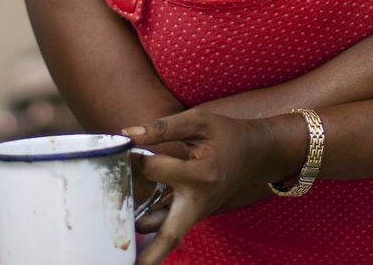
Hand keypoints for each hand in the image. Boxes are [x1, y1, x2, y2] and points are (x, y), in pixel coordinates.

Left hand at [125, 110, 286, 263]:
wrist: (255, 155)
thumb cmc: (226, 135)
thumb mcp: (199, 122)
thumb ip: (164, 127)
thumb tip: (128, 133)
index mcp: (200, 175)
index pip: (155, 170)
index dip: (135, 158)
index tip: (124, 146)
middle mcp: (198, 201)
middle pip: (169, 236)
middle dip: (148, 256)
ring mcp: (196, 213)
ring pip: (166, 236)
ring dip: (143, 246)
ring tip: (117, 251)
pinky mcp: (193, 215)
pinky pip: (168, 226)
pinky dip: (150, 228)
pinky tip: (128, 227)